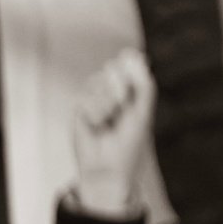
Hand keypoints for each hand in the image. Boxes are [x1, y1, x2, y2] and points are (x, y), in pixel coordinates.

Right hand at [66, 50, 154, 219]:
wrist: (110, 168)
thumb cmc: (130, 142)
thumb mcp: (142, 111)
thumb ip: (142, 84)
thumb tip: (133, 55)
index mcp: (130, 90)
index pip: (129, 64)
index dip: (131, 64)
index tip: (133, 71)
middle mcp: (111, 91)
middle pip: (113, 69)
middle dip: (121, 87)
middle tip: (122, 107)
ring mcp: (94, 98)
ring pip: (99, 82)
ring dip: (108, 102)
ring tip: (110, 121)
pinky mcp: (79, 108)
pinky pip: (87, 98)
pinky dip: (96, 112)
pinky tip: (97, 126)